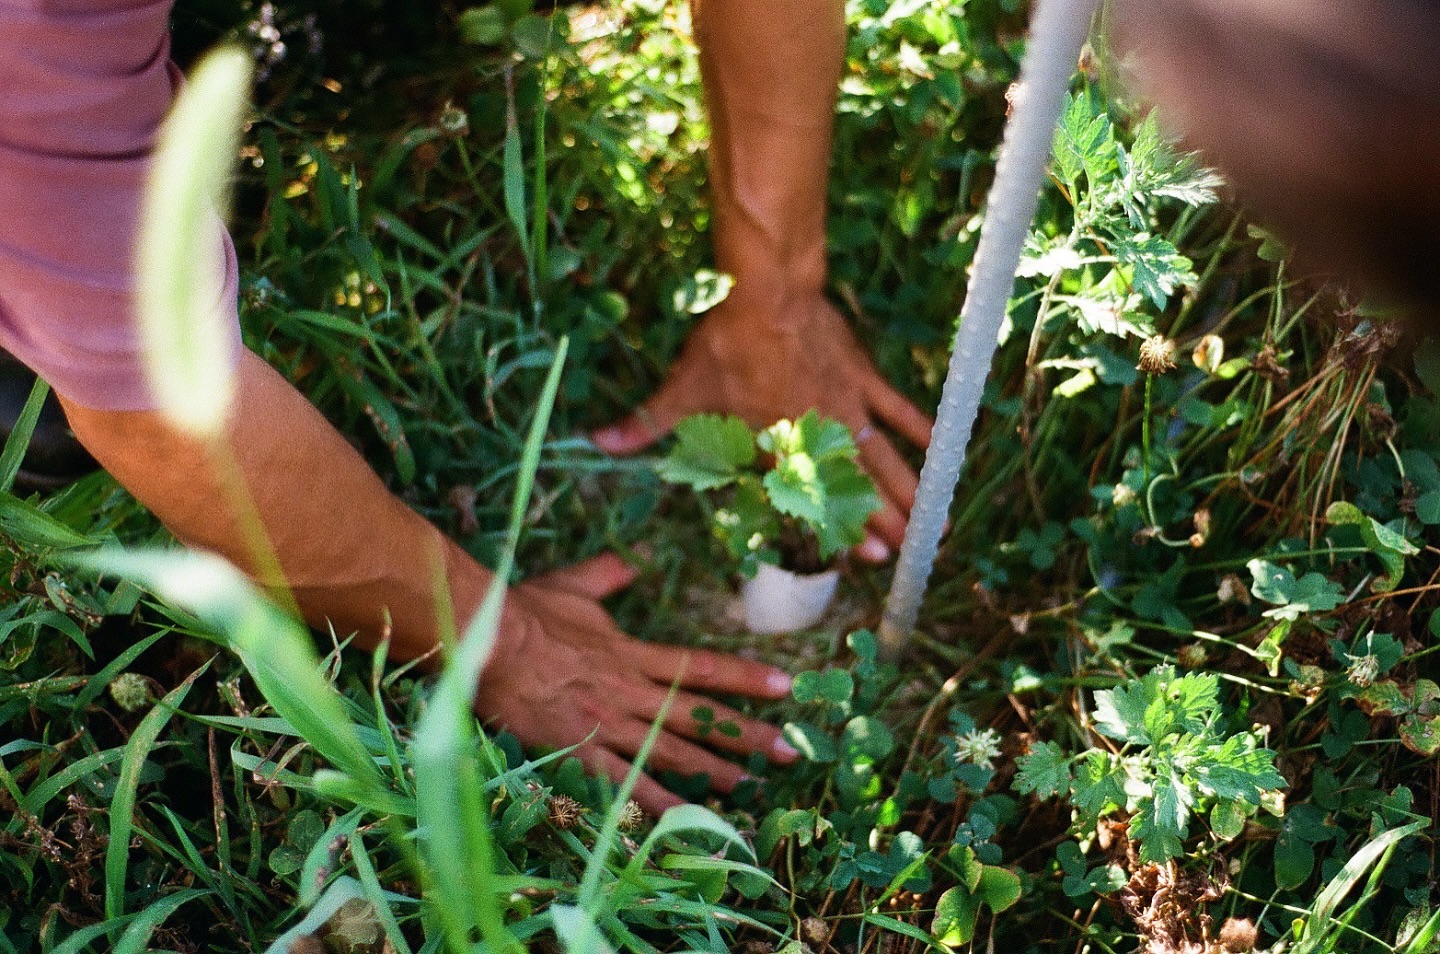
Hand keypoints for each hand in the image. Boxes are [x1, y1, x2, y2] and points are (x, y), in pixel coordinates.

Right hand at [475, 553, 798, 813]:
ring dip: (715, 773)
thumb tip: (633, 557)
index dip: (747, 678)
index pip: (703, 668)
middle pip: (701, 718)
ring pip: (673, 754)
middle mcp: (631, 693)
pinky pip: (624, 785)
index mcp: (633, 654)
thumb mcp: (575, 584)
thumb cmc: (526, 612)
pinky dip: (655, 804)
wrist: (487, 643)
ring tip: (750, 788)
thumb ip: (609, 574)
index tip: (785, 688)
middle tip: (791, 753)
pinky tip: (683, 820)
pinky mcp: (580, 753)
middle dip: (748, 736)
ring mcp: (608, 726)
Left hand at [592, 292, 932, 558]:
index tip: (864, 560)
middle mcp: (819, 437)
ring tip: (932, 523)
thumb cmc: (723, 346)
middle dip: (885, 525)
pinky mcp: (862, 376)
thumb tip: (596, 440)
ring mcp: (847, 407)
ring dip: (910, 491)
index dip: (839, 533)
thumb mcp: (682, 390)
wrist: (766, 294)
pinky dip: (918, 428)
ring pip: (886, 460)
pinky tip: (939, 448)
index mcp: (777, 449)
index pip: (812, 502)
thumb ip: (645, 423)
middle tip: (908, 557)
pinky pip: (897, 408)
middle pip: (858, 490)